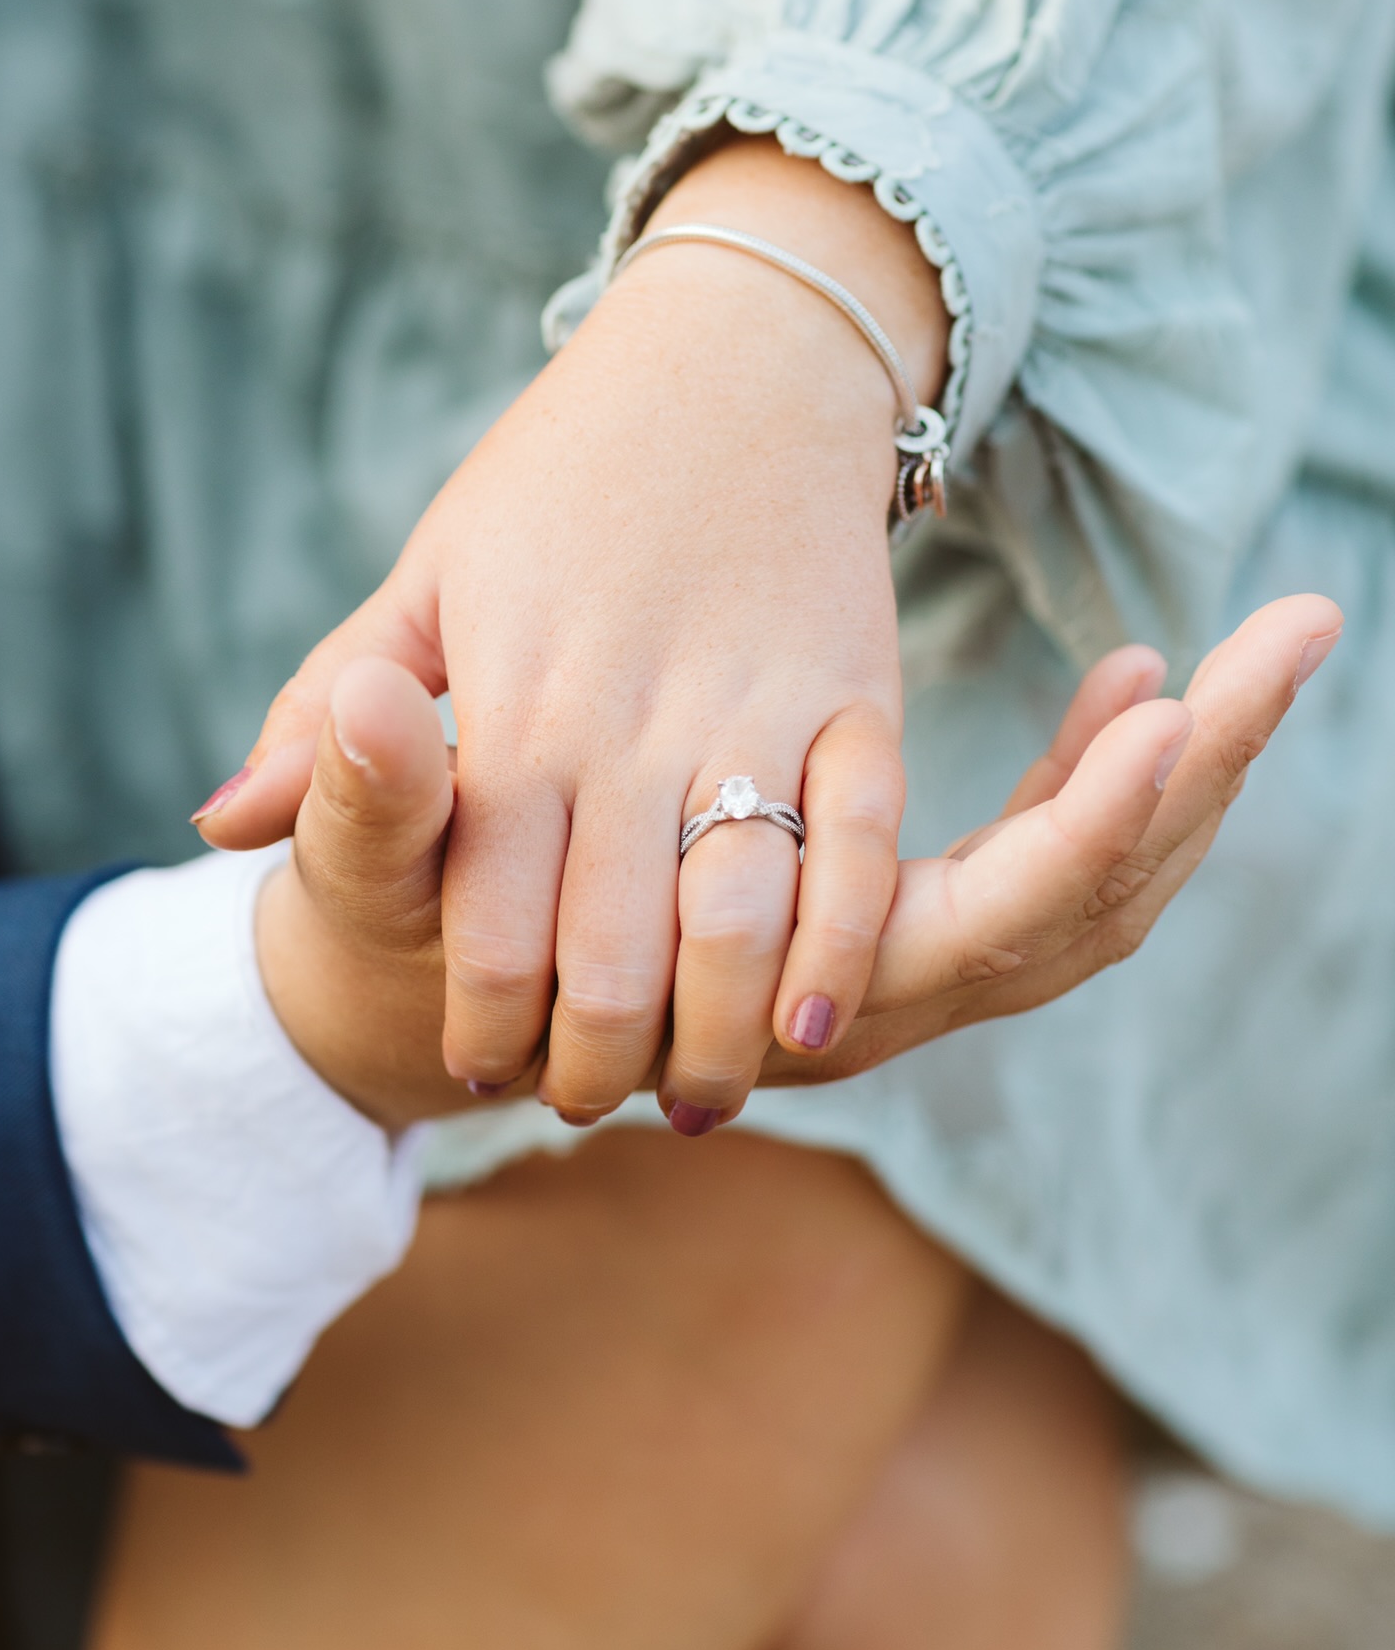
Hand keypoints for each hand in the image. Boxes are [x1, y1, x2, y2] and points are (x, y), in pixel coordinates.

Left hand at [203, 139, 948, 1135]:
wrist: (736, 356)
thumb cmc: (561, 477)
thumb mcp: (427, 575)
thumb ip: (335, 710)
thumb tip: (222, 828)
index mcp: (516, 699)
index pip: (488, 910)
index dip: (486, 1013)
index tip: (481, 1066)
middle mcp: (630, 719)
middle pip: (611, 945)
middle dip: (594, 1058)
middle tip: (585, 1104)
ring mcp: (751, 706)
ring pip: (738, 914)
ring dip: (718, 1035)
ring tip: (696, 1096)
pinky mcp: (855, 692)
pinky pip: (861, 843)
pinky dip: (843, 946)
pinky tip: (814, 1026)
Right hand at [243, 600, 1339, 1131]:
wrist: (428, 1014)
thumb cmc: (400, 944)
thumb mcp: (362, 877)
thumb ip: (367, 802)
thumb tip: (353, 719)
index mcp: (777, 1009)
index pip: (972, 933)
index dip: (1077, 836)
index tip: (1164, 717)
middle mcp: (862, 1015)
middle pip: (1086, 914)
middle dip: (1200, 782)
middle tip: (1296, 634)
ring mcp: (889, 971)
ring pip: (1094, 895)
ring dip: (1189, 777)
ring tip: (1265, 639)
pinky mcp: (890, 918)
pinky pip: (1040, 864)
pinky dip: (1102, 783)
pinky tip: (1132, 676)